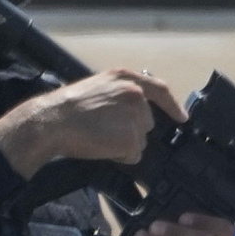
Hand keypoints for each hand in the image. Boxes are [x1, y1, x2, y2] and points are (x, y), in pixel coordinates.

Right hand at [0, 69, 171, 176]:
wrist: (52, 121)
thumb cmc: (67, 108)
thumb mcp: (98, 87)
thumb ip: (120, 93)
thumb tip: (135, 111)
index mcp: (126, 78)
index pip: (160, 90)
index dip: (173, 106)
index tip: (182, 118)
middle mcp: (135, 94)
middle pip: (147, 122)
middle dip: (131, 130)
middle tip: (104, 131)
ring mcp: (135, 116)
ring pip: (140, 140)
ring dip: (125, 144)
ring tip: (100, 138)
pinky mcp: (131, 137)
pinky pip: (133, 155)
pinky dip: (120, 157)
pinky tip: (102, 148)